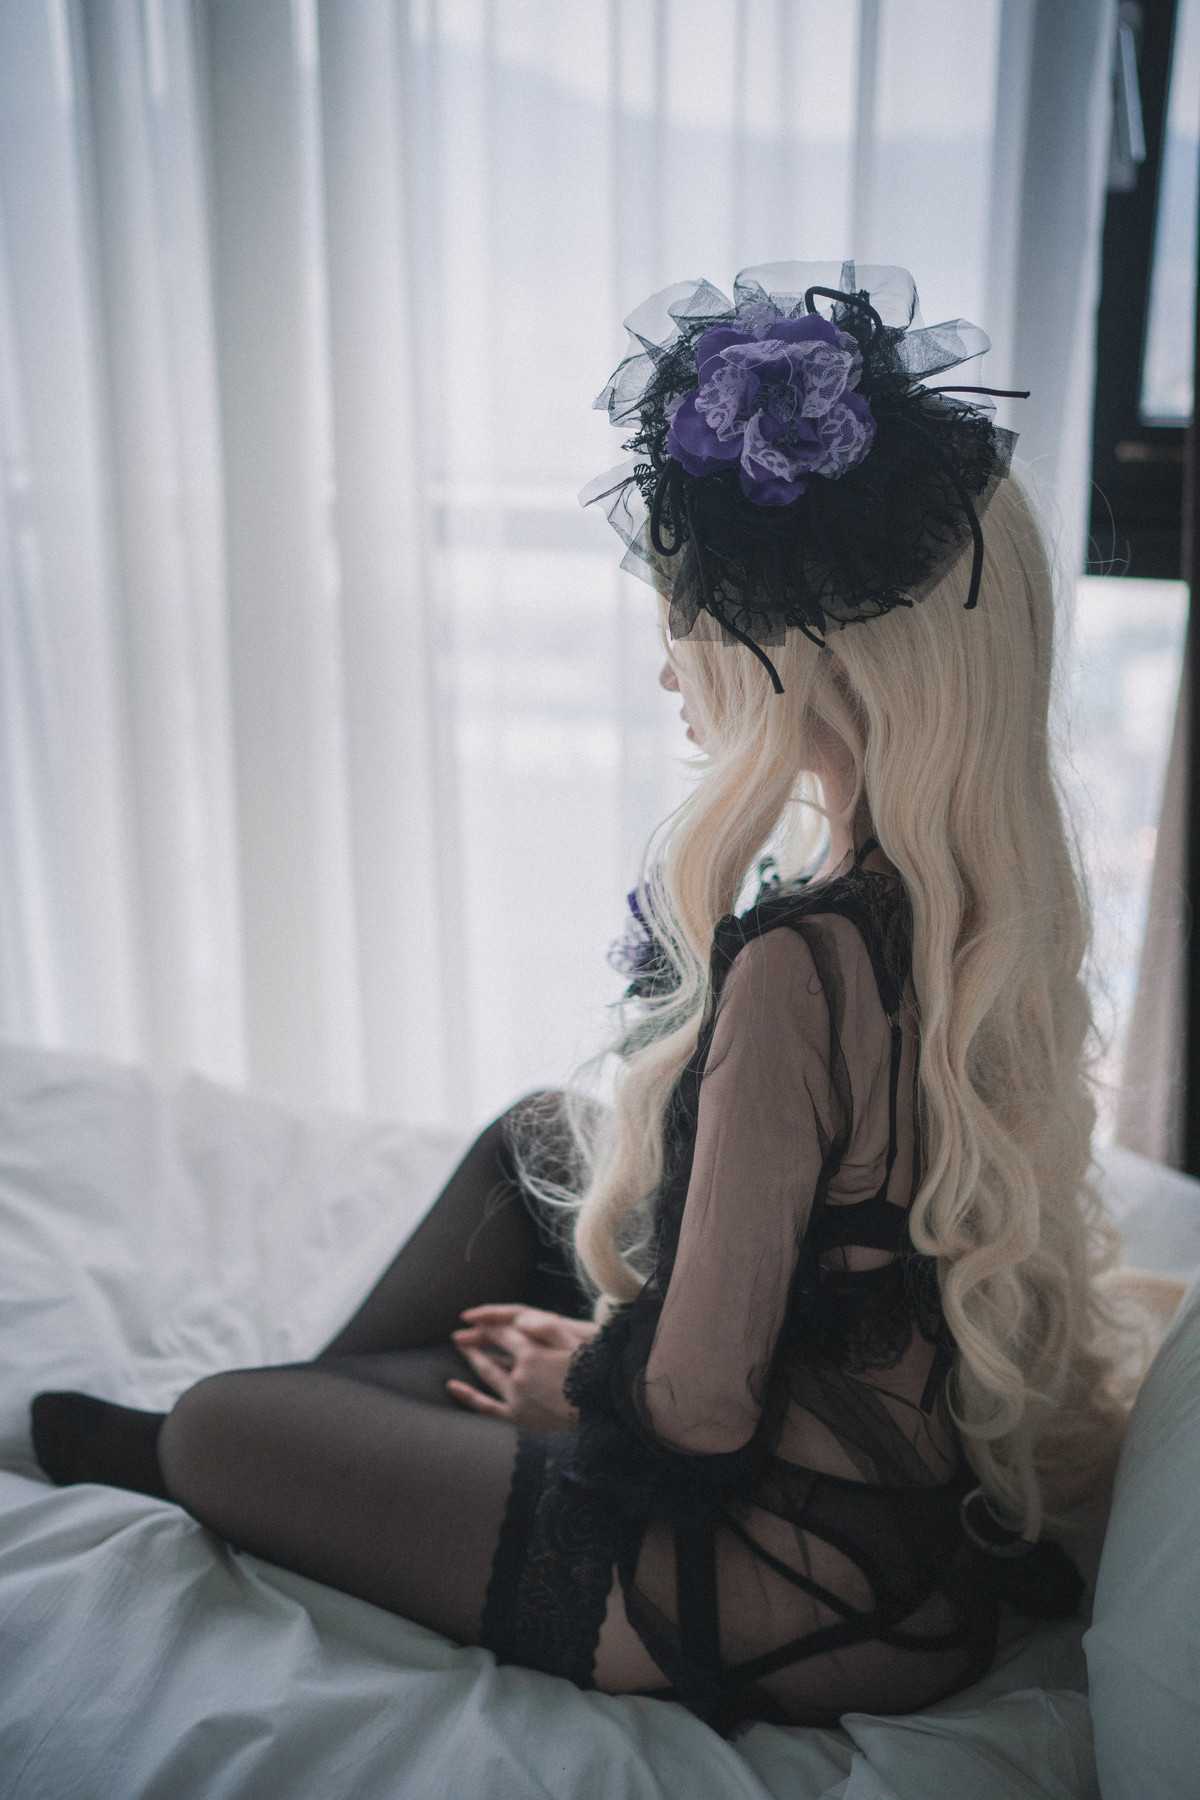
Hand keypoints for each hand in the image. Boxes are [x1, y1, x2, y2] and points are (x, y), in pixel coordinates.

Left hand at [447, 1304, 601, 1431]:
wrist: (601, 1409)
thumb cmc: (592, 1371)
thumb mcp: (574, 1343)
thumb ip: (547, 1328)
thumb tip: (521, 1319)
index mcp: (532, 1355)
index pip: (504, 1334)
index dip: (490, 1324)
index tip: (478, 1318)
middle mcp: (519, 1376)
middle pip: (492, 1353)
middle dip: (476, 1340)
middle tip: (461, 1332)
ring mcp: (516, 1398)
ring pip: (488, 1375)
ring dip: (475, 1360)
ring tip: (463, 1349)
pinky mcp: (517, 1416)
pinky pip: (487, 1406)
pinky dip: (469, 1396)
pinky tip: (452, 1387)